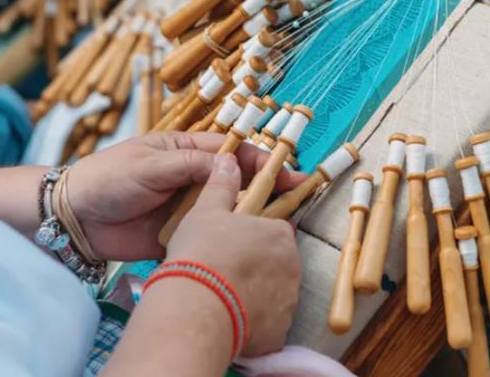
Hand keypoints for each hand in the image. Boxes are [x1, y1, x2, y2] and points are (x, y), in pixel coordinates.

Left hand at [66, 131, 305, 260]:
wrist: (73, 220)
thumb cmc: (108, 179)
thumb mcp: (150, 166)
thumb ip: (191, 165)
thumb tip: (232, 164)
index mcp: (187, 151)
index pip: (234, 152)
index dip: (263, 161)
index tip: (288, 172)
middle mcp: (194, 178)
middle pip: (239, 181)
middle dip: (267, 188)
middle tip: (297, 198)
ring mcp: (190, 208)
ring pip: (229, 210)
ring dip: (253, 216)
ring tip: (282, 225)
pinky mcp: (183, 236)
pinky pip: (212, 236)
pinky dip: (231, 239)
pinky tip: (251, 246)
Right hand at [167, 153, 300, 356]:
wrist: (196, 308)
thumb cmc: (203, 253)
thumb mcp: (206, 210)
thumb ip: (221, 184)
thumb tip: (228, 159)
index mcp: (280, 233)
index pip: (276, 229)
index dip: (255, 235)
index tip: (237, 242)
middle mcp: (293, 266)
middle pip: (278, 262)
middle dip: (258, 265)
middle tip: (227, 270)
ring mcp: (288, 300)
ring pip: (274, 293)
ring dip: (256, 293)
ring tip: (225, 295)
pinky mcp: (278, 331)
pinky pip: (268, 323)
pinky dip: (253, 321)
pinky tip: (230, 317)